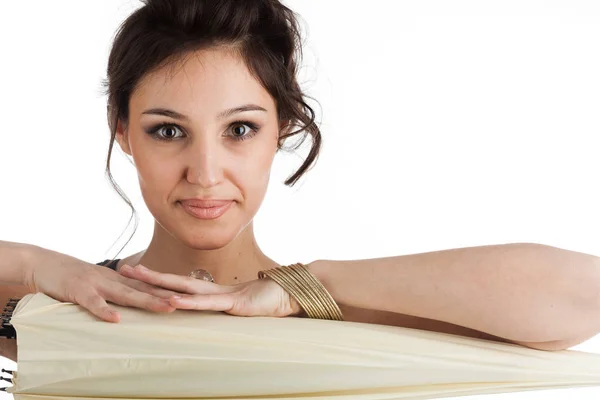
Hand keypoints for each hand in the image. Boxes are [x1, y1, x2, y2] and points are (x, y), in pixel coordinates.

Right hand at [23, 247, 187, 322]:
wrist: (43, 264)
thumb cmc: (72, 276)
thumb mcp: (98, 282)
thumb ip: (116, 290)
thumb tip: (134, 301)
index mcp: (118, 278)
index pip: (147, 284)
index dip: (167, 290)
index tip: (187, 296)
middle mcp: (111, 279)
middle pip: (143, 288)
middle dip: (165, 295)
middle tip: (187, 302)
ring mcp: (96, 283)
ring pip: (125, 293)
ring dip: (146, 301)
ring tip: (166, 308)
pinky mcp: (78, 291)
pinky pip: (93, 302)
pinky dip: (105, 310)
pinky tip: (116, 319)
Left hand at [119, 264, 303, 316]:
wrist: (288, 293)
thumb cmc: (267, 300)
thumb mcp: (241, 305)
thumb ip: (227, 306)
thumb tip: (217, 310)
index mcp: (212, 292)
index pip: (180, 284)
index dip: (159, 280)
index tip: (139, 275)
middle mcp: (211, 290)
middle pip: (174, 281)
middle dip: (149, 276)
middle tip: (126, 269)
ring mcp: (219, 295)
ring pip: (184, 287)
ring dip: (159, 283)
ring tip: (138, 278)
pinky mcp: (230, 303)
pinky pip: (204, 303)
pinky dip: (187, 302)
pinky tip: (171, 300)